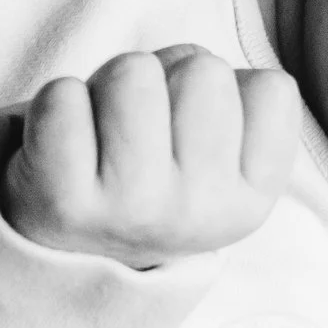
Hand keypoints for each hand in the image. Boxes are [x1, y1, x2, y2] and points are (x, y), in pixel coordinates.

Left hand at [0, 46, 303, 263]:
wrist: (66, 263)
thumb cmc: (151, 182)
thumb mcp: (220, 161)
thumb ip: (235, 104)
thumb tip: (188, 64)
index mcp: (249, 202)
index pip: (271, 90)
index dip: (228, 90)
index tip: (197, 132)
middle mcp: (198, 213)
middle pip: (202, 69)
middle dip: (167, 77)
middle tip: (142, 127)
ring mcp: (131, 209)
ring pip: (133, 72)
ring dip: (108, 84)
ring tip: (102, 132)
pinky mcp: (62, 201)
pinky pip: (64, 98)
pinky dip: (57, 102)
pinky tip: (63, 143)